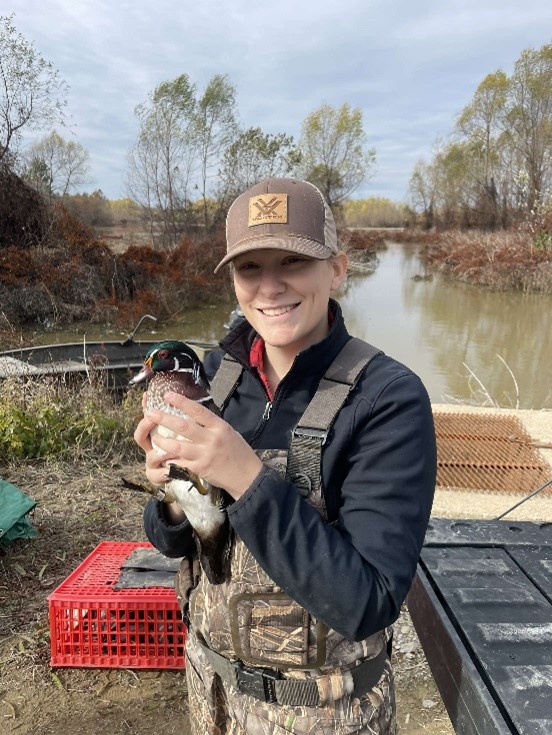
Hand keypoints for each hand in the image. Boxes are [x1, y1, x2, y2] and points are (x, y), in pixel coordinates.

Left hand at [141, 391, 262, 499]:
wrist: (247, 476)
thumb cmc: (238, 452)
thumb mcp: (228, 432)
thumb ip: (211, 425)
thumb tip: (194, 415)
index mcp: (219, 427)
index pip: (198, 410)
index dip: (181, 402)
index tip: (167, 395)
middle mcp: (211, 439)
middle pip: (183, 426)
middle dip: (164, 418)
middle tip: (150, 413)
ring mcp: (204, 455)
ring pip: (177, 446)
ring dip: (162, 441)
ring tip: (153, 437)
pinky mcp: (199, 469)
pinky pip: (180, 462)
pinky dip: (170, 459)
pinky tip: (162, 456)